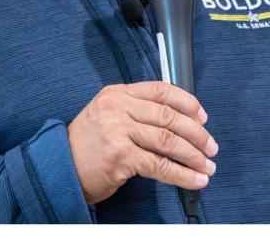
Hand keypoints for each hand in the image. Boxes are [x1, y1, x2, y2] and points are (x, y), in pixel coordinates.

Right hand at [67, 81, 217, 204]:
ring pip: (168, 141)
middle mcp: (118, 108)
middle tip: (211, 147)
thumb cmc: (88, 145)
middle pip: (170, 117)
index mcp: (117, 93)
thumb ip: (138, 110)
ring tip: (207, 166)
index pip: (162, 91)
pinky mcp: (120, 157)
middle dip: (197, 134)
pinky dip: (181, 174)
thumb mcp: (108, 115)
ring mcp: (118, 131)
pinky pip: (160, 165)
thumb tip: (182, 119)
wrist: (57, 170)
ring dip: (193, 156)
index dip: (188, 103)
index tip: (203, 117)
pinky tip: (194, 179)